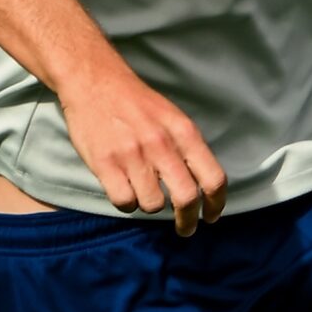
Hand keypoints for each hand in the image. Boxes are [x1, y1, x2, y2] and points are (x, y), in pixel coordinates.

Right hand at [60, 63, 226, 235]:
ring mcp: (133, 156)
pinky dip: (126, 201)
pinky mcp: (105, 165)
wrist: (96, 83)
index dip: (216, 203)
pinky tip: (123, 187)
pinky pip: (124, 202)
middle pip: (186, 198)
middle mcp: (162, 145)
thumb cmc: (137, 104)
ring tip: (142, 189)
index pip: (213, 177)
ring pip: (152, 204)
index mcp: (185, 133)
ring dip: (150, 204)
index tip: (212, 217)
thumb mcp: (173, 118)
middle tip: (185, 228)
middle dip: (188, 220)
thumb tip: (203, 185)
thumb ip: (187, 148)